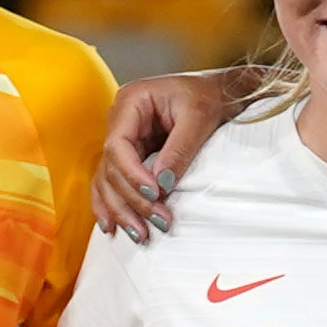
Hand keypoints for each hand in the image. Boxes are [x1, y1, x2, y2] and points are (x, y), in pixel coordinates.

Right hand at [93, 69, 240, 238]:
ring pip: (108, 180)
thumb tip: (161, 185)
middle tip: (156, 221)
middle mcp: (120, 121)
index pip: (117, 144)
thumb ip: (178, 150)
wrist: (218, 93)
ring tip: (139, 233)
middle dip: (131, 199)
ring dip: (121, 209)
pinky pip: (113, 183)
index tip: (154, 194)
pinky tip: (114, 226)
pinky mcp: (131, 155)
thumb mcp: (198, 118)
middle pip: (112, 168)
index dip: (131, 174)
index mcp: (131, 102)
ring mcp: (123, 139)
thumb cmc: (208, 96)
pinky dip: (113, 205)